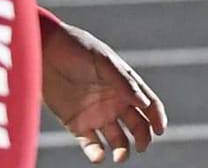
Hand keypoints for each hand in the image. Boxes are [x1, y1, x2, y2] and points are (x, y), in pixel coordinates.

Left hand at [41, 22, 166, 162]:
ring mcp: (97, 114)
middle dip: (143, 136)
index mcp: (126, 84)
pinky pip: (90, 143)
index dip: (157, 117)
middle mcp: (115, 101)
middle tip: (143, 146)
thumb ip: (124, 83)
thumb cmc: (79, 50)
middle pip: (136, 124)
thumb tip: (145, 103)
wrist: (46, 52)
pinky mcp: (77, 124)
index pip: (148, 103)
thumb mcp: (104, 63)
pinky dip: (96, 153)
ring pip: (116, 138)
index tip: (160, 130)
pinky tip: (98, 156)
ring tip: (120, 156)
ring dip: (122, 148)